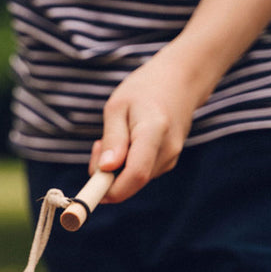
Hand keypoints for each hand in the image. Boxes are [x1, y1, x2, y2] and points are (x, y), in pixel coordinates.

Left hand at [89, 44, 209, 202]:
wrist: (179, 81)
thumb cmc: (143, 90)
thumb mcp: (118, 107)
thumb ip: (113, 139)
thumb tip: (106, 170)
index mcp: (153, 132)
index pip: (135, 174)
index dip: (111, 190)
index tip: (90, 188)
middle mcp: (167, 150)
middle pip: (132, 182)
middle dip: (107, 176)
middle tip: (97, 145)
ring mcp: (171, 158)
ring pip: (134, 180)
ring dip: (116, 168)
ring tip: (115, 136)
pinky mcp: (168, 162)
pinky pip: (140, 173)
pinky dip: (126, 164)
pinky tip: (127, 141)